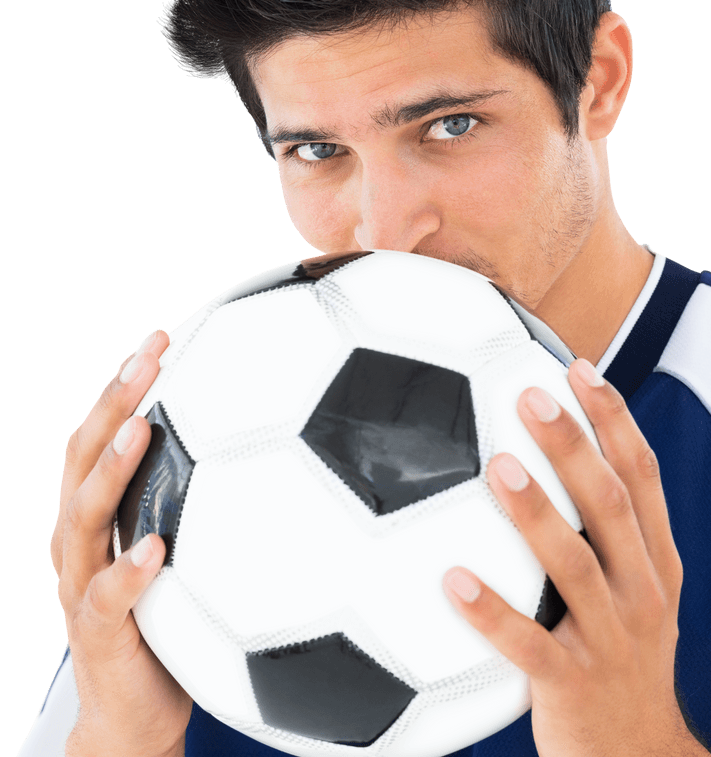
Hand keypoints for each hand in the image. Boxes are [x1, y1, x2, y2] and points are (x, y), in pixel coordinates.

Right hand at [51, 330, 190, 756]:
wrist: (133, 714)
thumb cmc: (170, 622)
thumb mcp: (189, 554)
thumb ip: (213, 505)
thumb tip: (287, 452)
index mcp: (104, 514)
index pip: (105, 435)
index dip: (126, 385)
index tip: (164, 336)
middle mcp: (83, 539)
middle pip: (84, 457)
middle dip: (115, 400)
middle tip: (149, 354)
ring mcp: (83, 583)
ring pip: (84, 516)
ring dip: (112, 469)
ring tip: (143, 427)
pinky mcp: (98, 633)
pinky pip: (106, 599)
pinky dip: (127, 571)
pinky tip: (155, 548)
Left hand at [443, 359, 709, 756]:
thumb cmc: (625, 659)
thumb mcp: (638, 593)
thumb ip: (606, 536)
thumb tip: (550, 462)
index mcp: (656, 562)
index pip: (643, 475)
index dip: (615, 419)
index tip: (581, 369)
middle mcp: (641, 591)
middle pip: (609, 504)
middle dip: (573, 444)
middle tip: (531, 394)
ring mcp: (611, 638)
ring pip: (574, 566)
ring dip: (536, 513)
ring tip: (497, 466)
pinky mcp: (572, 684)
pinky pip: (527, 645)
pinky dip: (491, 612)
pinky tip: (452, 581)